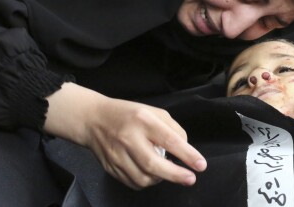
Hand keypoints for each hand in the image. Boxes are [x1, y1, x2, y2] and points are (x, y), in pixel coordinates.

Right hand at [44, 83, 206, 189]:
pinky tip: (150, 173)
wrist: (93, 119)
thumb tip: (186, 149)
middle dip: (175, 175)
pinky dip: (146, 182)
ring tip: (165, 170)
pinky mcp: (111, 168)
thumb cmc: (127, 114)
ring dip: (160, 179)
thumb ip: (172, 128)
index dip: (187, 155)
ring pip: (144, 178)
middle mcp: (129, 138)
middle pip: (154, 164)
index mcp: (142, 120)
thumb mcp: (153, 111)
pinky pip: (133, 183)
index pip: (169, 140)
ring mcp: (117, 155)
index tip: (200, 165)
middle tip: (190, 178)